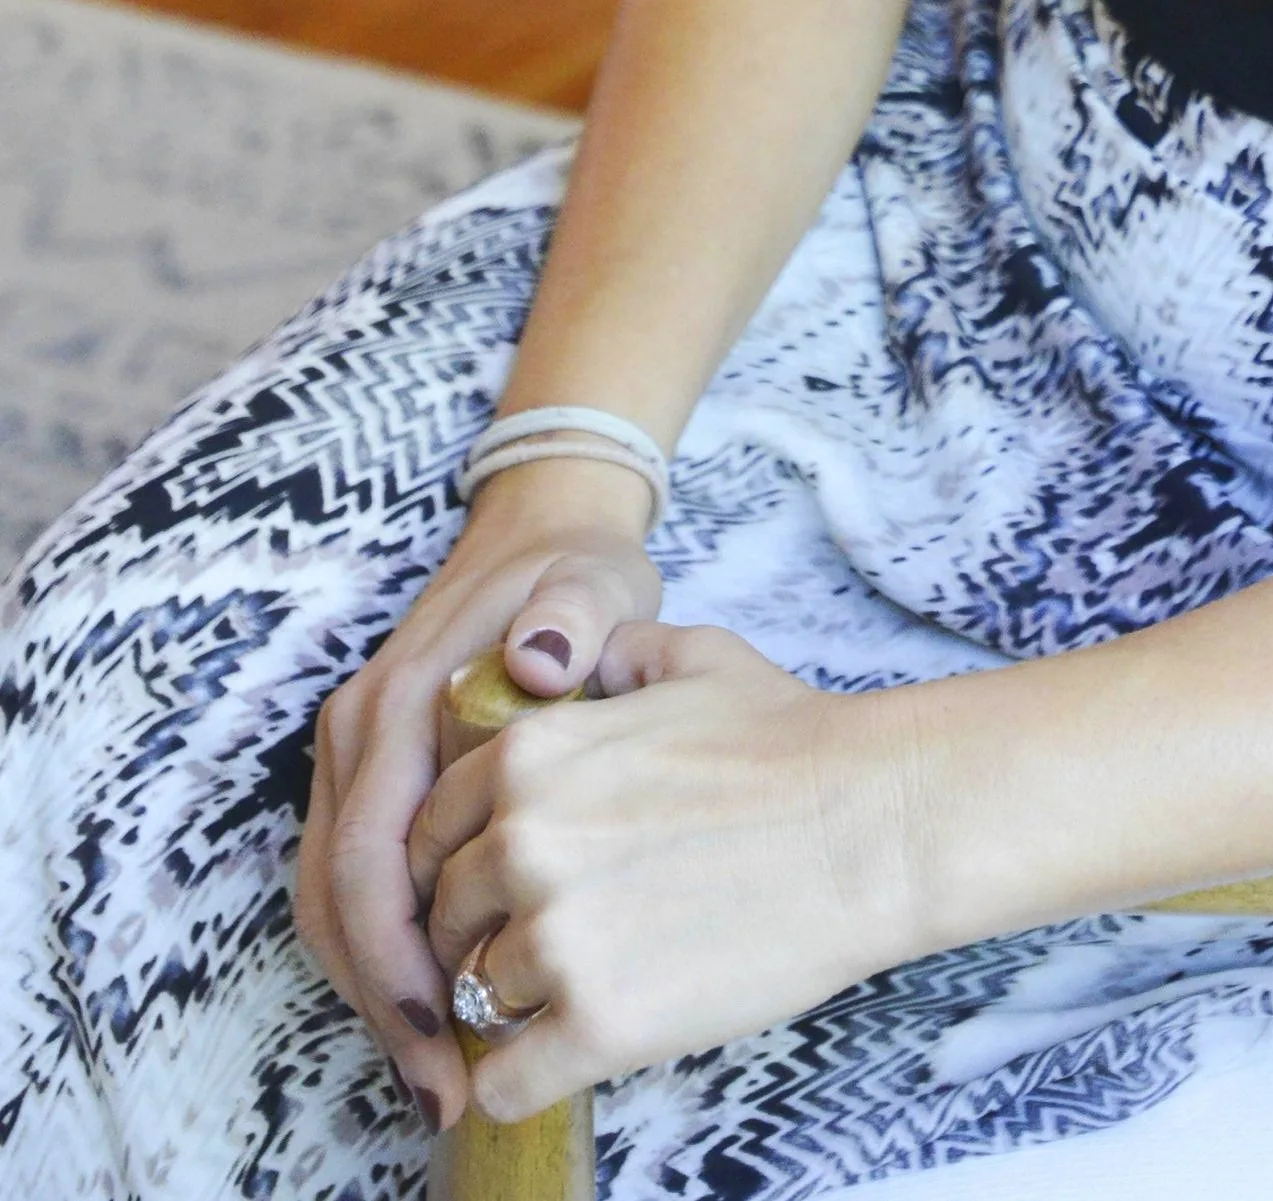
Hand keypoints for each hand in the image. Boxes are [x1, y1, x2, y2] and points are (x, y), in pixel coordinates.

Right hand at [294, 458, 661, 1134]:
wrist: (544, 531)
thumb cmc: (575, 570)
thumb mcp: (593, 580)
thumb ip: (573, 615)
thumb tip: (540, 657)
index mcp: (395, 701)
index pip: (368, 856)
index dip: (397, 960)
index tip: (447, 1036)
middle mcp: (356, 735)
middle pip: (335, 898)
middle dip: (383, 1002)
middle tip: (443, 1087)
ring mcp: (355, 759)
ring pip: (333, 903)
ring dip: (378, 991)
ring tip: (443, 1072)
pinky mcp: (372, 778)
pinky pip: (356, 884)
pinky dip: (384, 953)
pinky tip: (443, 1004)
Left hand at [407, 621, 933, 1125]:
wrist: (868, 822)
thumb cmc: (791, 741)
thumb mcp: (690, 657)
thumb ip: (611, 655)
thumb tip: (575, 662)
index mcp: (527, 755)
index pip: (432, 831)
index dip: (462, 864)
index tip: (500, 889)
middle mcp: (521, 842)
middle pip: (446, 918)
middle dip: (483, 934)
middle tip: (546, 944)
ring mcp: (555, 937)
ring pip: (476, 996)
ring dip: (516, 1002)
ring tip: (577, 990)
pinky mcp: (598, 1023)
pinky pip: (506, 1081)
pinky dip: (520, 1082)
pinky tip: (561, 1058)